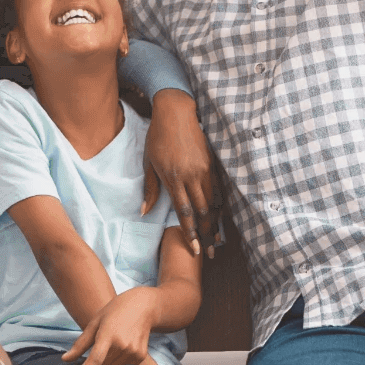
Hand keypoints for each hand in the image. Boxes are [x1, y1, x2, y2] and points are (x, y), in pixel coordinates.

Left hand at [63, 287, 159, 364]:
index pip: (94, 360)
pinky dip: (116, 364)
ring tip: (109, 348)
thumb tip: (65, 359)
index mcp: (108, 334)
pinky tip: (118, 350)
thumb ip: (80, 344)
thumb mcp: (94, 323)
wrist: (142, 306)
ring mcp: (133, 351)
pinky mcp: (140, 356)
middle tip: (93, 357)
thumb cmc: (114, 312)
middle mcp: (122, 345)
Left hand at [143, 90, 219, 256]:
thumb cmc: (158, 137)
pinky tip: (219, 217)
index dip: (190, 233)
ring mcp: (204, 169)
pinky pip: (218, 190)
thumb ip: (150, 188)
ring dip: (214, 223)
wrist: (176, 112)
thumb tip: (144, 211)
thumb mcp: (149, 162)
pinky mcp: (212, 163)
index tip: (195, 249)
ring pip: (212, 203)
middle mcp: (192, 176)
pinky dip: (219, 206)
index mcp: (174, 178)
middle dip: (205, 234)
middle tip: (210, 252)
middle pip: (201, 212)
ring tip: (217, 240)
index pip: (184, 212)